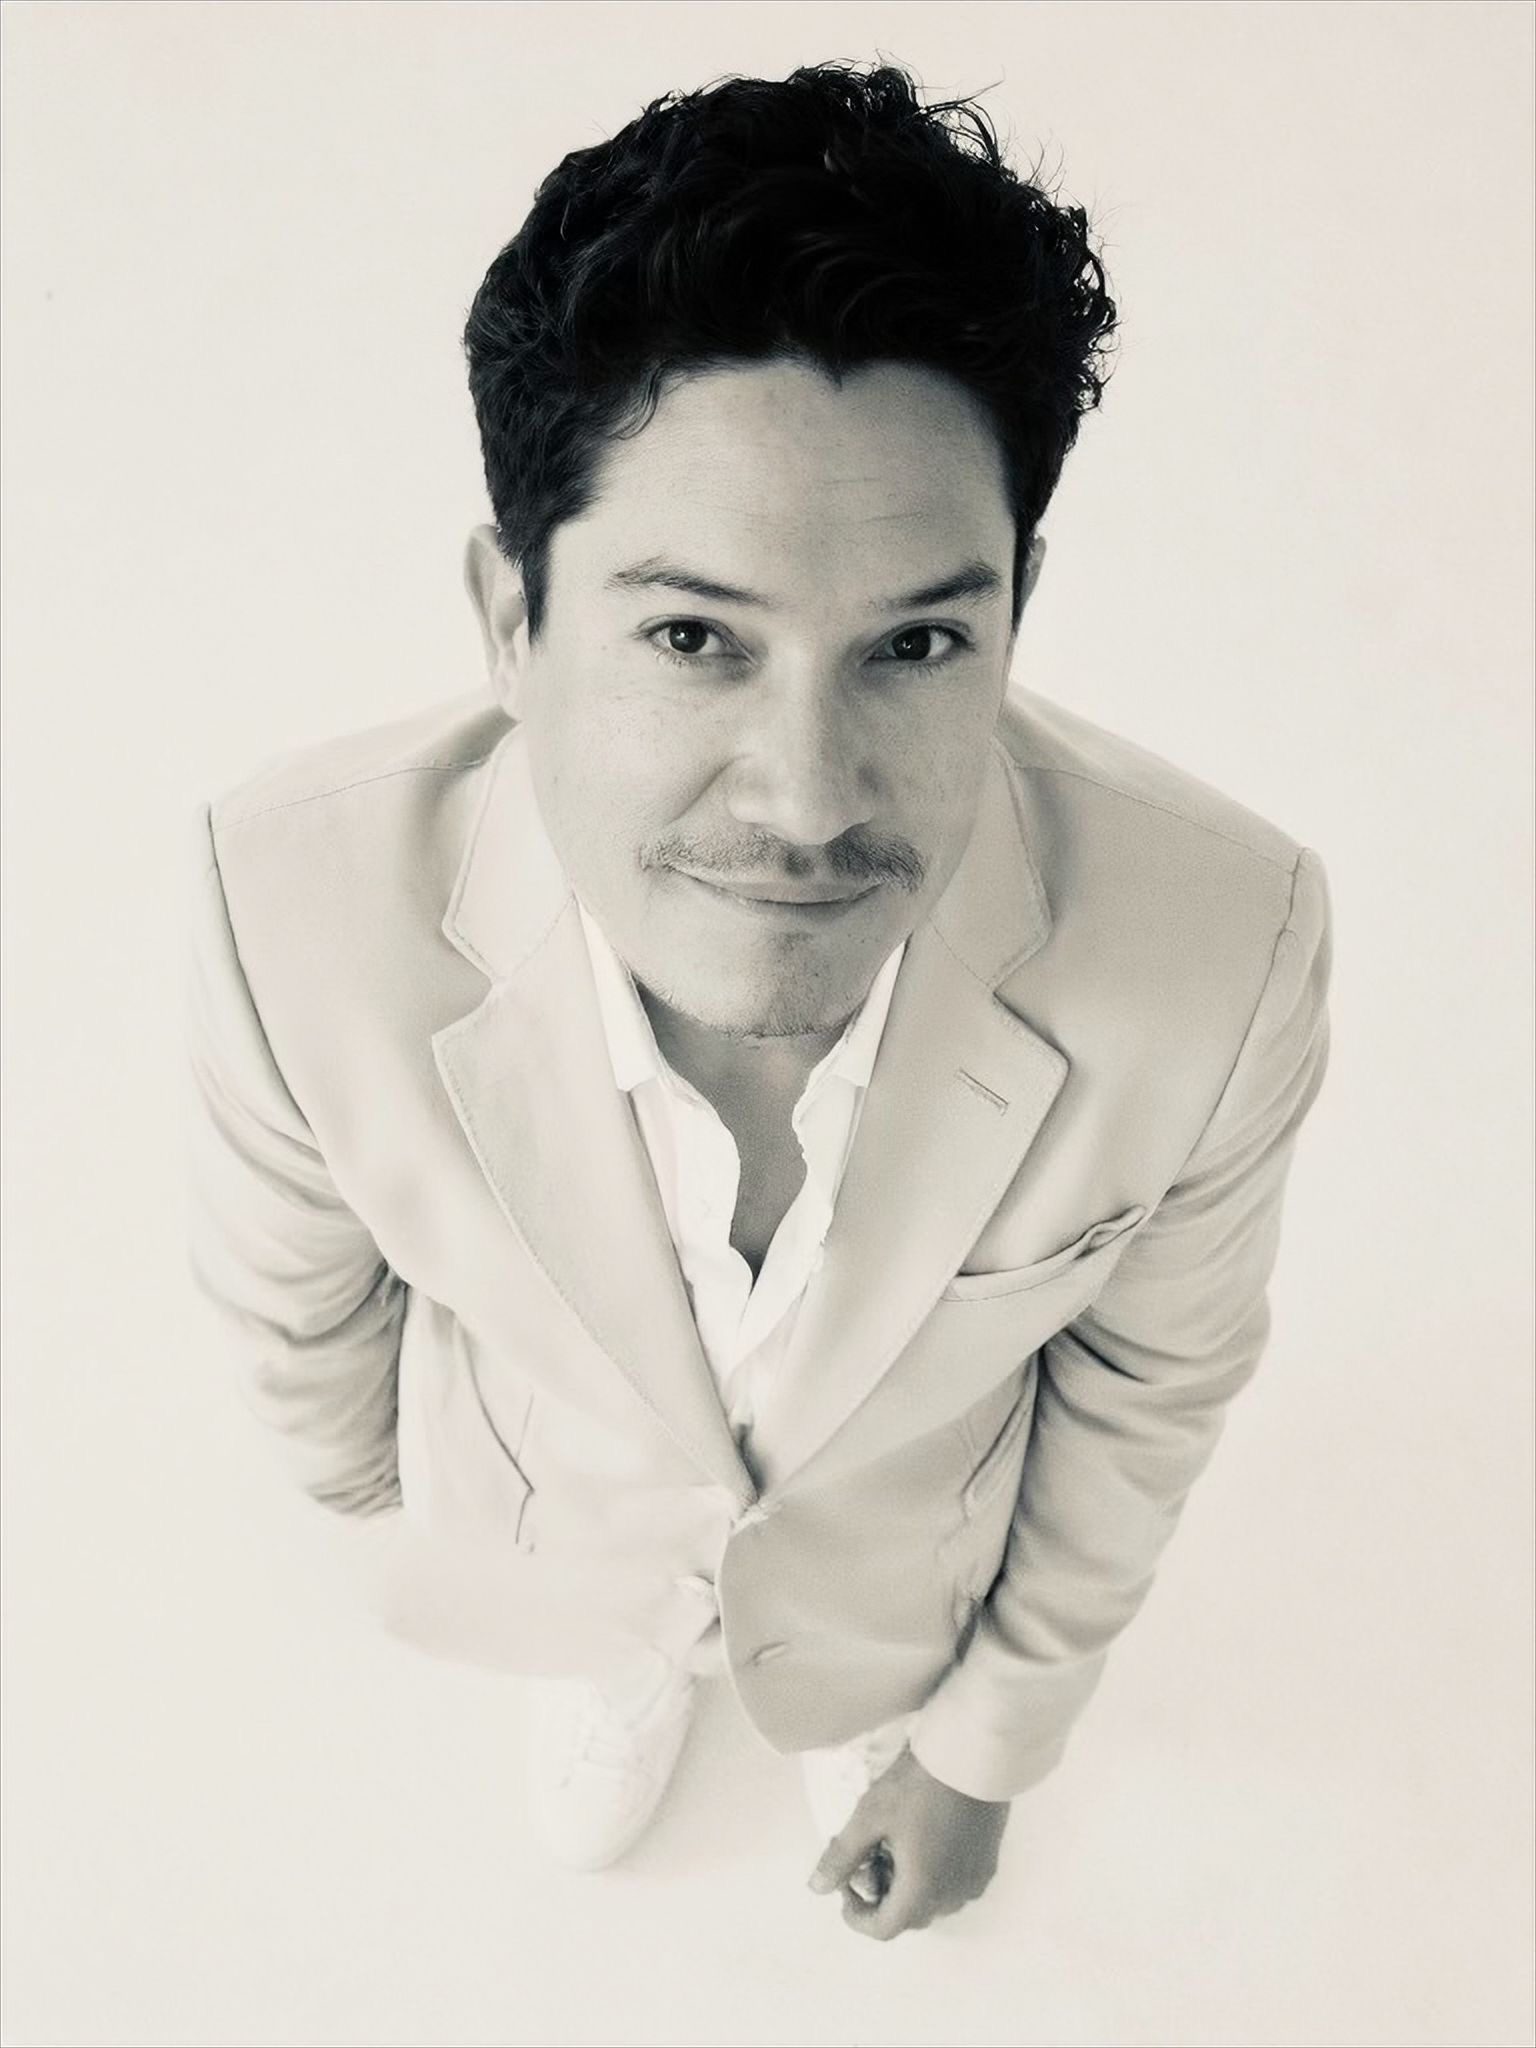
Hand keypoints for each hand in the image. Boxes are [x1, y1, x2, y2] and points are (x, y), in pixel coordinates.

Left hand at [807, 1744, 1009, 1939]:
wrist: (974, 1753)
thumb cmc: (918, 1786)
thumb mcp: (870, 1816)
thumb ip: (843, 1857)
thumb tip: (818, 1888)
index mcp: (922, 1892)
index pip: (883, 1929)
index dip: (856, 1916)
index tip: (845, 1886)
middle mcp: (953, 1897)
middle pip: (909, 1915)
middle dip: (881, 1895)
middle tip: (869, 1854)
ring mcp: (975, 1881)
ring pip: (933, 1901)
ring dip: (908, 1886)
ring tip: (895, 1843)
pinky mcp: (988, 1863)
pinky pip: (954, 1884)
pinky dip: (933, 1875)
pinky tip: (924, 1838)